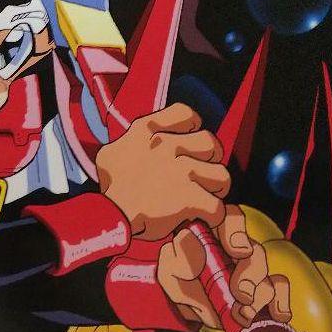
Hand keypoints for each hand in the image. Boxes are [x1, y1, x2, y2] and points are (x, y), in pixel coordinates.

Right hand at [97, 104, 229, 240]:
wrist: (110, 214)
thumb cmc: (109, 186)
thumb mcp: (110, 152)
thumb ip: (130, 142)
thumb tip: (138, 144)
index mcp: (147, 130)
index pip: (186, 114)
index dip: (193, 127)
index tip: (187, 141)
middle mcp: (167, 145)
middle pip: (211, 143)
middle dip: (211, 159)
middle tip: (200, 172)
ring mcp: (182, 171)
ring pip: (222, 176)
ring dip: (215, 188)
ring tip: (205, 196)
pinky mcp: (191, 197)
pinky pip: (217, 207)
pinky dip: (212, 216)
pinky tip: (201, 218)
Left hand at [157, 205, 291, 328]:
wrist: (187, 307)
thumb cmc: (179, 281)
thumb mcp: (168, 270)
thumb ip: (173, 259)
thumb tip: (186, 246)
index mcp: (215, 234)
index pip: (231, 219)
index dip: (237, 231)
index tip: (237, 250)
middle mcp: (238, 249)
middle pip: (255, 251)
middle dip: (250, 274)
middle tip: (242, 295)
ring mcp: (253, 270)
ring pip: (267, 275)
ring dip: (260, 296)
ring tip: (243, 313)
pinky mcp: (263, 289)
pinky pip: (280, 289)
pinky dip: (280, 302)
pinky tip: (277, 314)